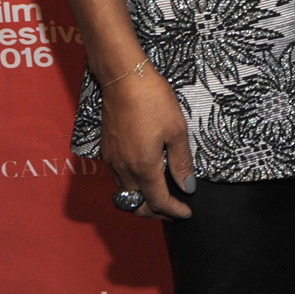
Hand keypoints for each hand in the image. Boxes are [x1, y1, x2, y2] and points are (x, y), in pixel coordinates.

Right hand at [100, 66, 193, 219]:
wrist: (124, 79)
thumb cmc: (154, 101)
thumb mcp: (177, 130)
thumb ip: (181, 161)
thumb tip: (187, 187)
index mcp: (143, 167)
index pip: (158, 202)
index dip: (173, 211)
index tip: (186, 214)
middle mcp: (123, 169)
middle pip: (136, 205)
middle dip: (155, 213)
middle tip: (173, 211)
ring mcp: (112, 160)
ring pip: (125, 194)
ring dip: (143, 201)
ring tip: (162, 196)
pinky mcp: (107, 150)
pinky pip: (119, 179)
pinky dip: (133, 186)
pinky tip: (146, 175)